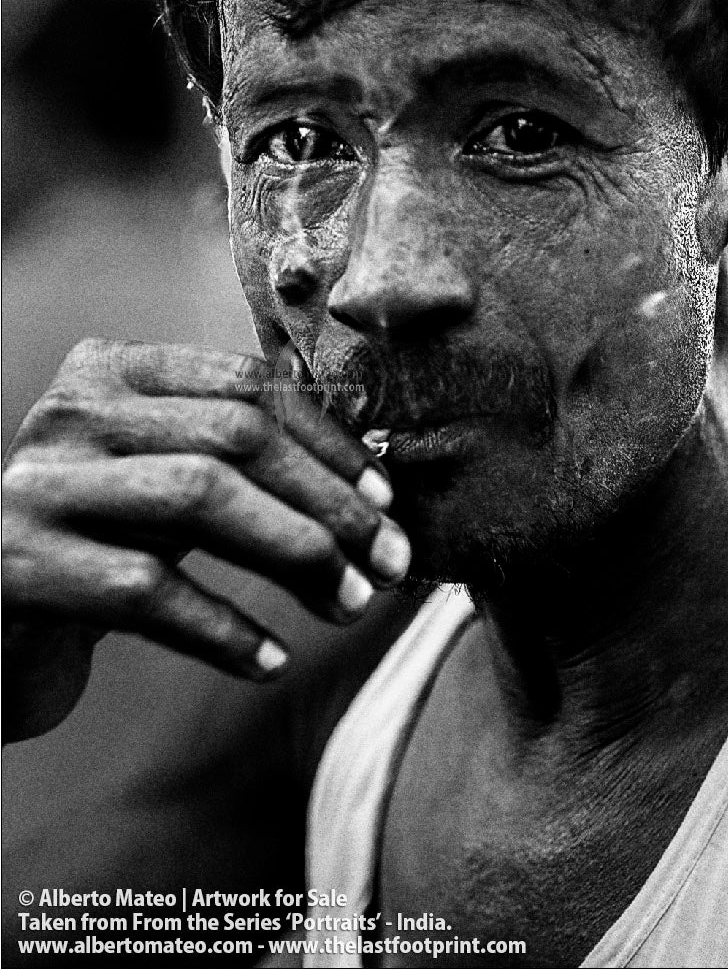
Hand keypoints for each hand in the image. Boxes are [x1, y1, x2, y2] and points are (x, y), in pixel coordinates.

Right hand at [2, 338, 409, 739]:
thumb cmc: (103, 543)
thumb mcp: (166, 477)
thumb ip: (240, 455)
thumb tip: (375, 477)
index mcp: (114, 371)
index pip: (246, 382)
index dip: (330, 440)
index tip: (388, 498)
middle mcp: (72, 412)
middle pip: (234, 436)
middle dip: (329, 502)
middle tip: (387, 564)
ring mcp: (40, 486)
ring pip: (199, 498)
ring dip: (296, 554)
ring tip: (349, 604)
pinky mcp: (19, 567)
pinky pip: (146, 590)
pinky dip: (223, 627)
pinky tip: (270, 658)